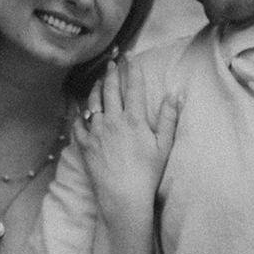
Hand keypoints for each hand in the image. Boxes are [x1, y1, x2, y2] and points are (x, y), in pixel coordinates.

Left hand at [74, 58, 178, 214]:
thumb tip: (175, 93)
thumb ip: (168, 117)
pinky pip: (78, 124)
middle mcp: (113, 121)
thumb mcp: (164, 145)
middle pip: (110, 89)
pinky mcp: (85, 145)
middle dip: (111, 73)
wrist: (123, 197)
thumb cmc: (147, 174)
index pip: (133, 86)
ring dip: (96, 88)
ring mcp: (96, 132)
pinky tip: (80, 108)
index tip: (130, 56)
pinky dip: (79, 113)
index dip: (132, 68)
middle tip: (112, 61)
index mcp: (134, 119)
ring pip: (93, 102)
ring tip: (98, 80)